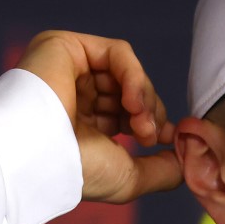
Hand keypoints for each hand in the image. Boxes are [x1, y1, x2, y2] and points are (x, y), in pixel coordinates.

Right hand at [15, 30, 182, 202]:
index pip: (125, 112)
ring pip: (127, 72)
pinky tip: (133, 104)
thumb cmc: (77, 171)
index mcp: (78, 124)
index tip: (168, 139)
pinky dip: (135, 77)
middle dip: (150, 113)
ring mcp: (67, 70)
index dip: (151, 122)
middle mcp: (71, 95)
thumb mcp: (129, 177)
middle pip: (130, 91)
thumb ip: (161, 170)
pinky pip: (118, 53)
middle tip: (150, 137)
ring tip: (141, 127)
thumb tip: (185, 161)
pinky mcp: (65, 46)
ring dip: (145, 99)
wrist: (39, 155)